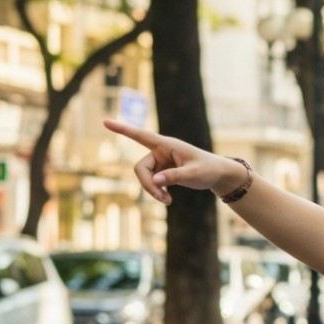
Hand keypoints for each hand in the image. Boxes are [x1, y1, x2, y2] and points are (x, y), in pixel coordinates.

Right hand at [105, 119, 245, 204]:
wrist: (218, 174)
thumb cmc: (208, 169)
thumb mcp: (194, 174)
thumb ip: (175, 176)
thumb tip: (156, 181)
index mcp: (167, 144)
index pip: (140, 135)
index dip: (122, 130)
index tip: (105, 122)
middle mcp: (160, 151)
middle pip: (140, 168)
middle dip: (147, 185)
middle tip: (162, 199)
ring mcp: (160, 162)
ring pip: (145, 177)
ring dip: (153, 191)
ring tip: (168, 201)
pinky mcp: (163, 171)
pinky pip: (151, 182)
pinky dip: (157, 192)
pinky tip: (168, 199)